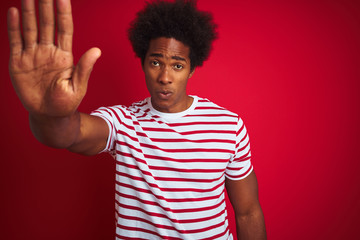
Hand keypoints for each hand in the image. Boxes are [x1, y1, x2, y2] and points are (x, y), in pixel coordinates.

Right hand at [7, 0, 100, 116]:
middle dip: (45, 6)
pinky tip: (14, 12)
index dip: (63, 13)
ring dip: (28, 12)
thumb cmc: (66, 103)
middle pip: (47, 24)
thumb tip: (97, 50)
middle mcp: (48, 51)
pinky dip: (14, 27)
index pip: (64, 29)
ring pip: (30, 28)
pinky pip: (16, 41)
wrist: (48, 115)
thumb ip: (84, 68)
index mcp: (64, 56)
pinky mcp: (19, 62)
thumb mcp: (78, 87)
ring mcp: (33, 55)